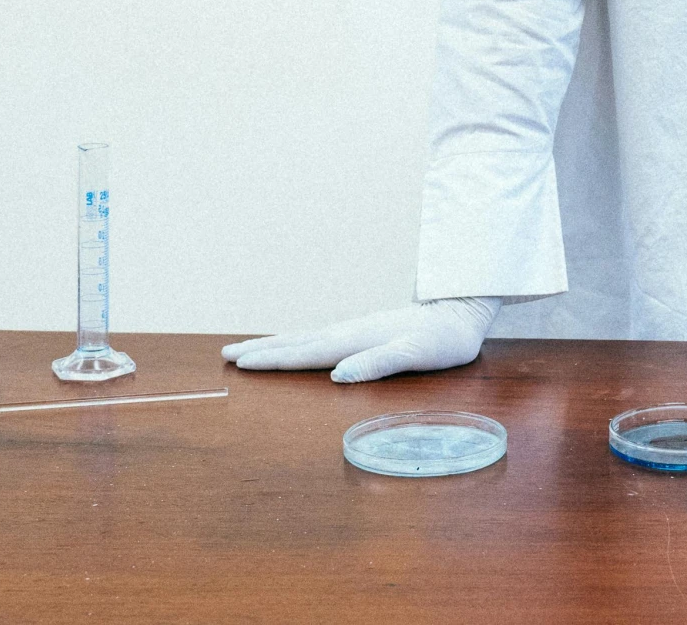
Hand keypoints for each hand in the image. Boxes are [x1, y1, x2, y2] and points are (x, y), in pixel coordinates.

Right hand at [221, 296, 500, 382]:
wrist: (461, 310)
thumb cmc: (444, 340)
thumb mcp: (417, 354)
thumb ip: (379, 363)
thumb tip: (338, 375)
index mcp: (357, 341)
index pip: (307, 353)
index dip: (274, 360)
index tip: (241, 364)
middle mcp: (350, 332)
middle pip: (297, 342)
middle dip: (261, 350)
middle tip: (225, 355)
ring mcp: (356, 329)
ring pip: (305, 337)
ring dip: (274, 344)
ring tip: (245, 349)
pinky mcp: (364, 331)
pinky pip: (318, 338)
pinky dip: (296, 342)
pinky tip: (293, 346)